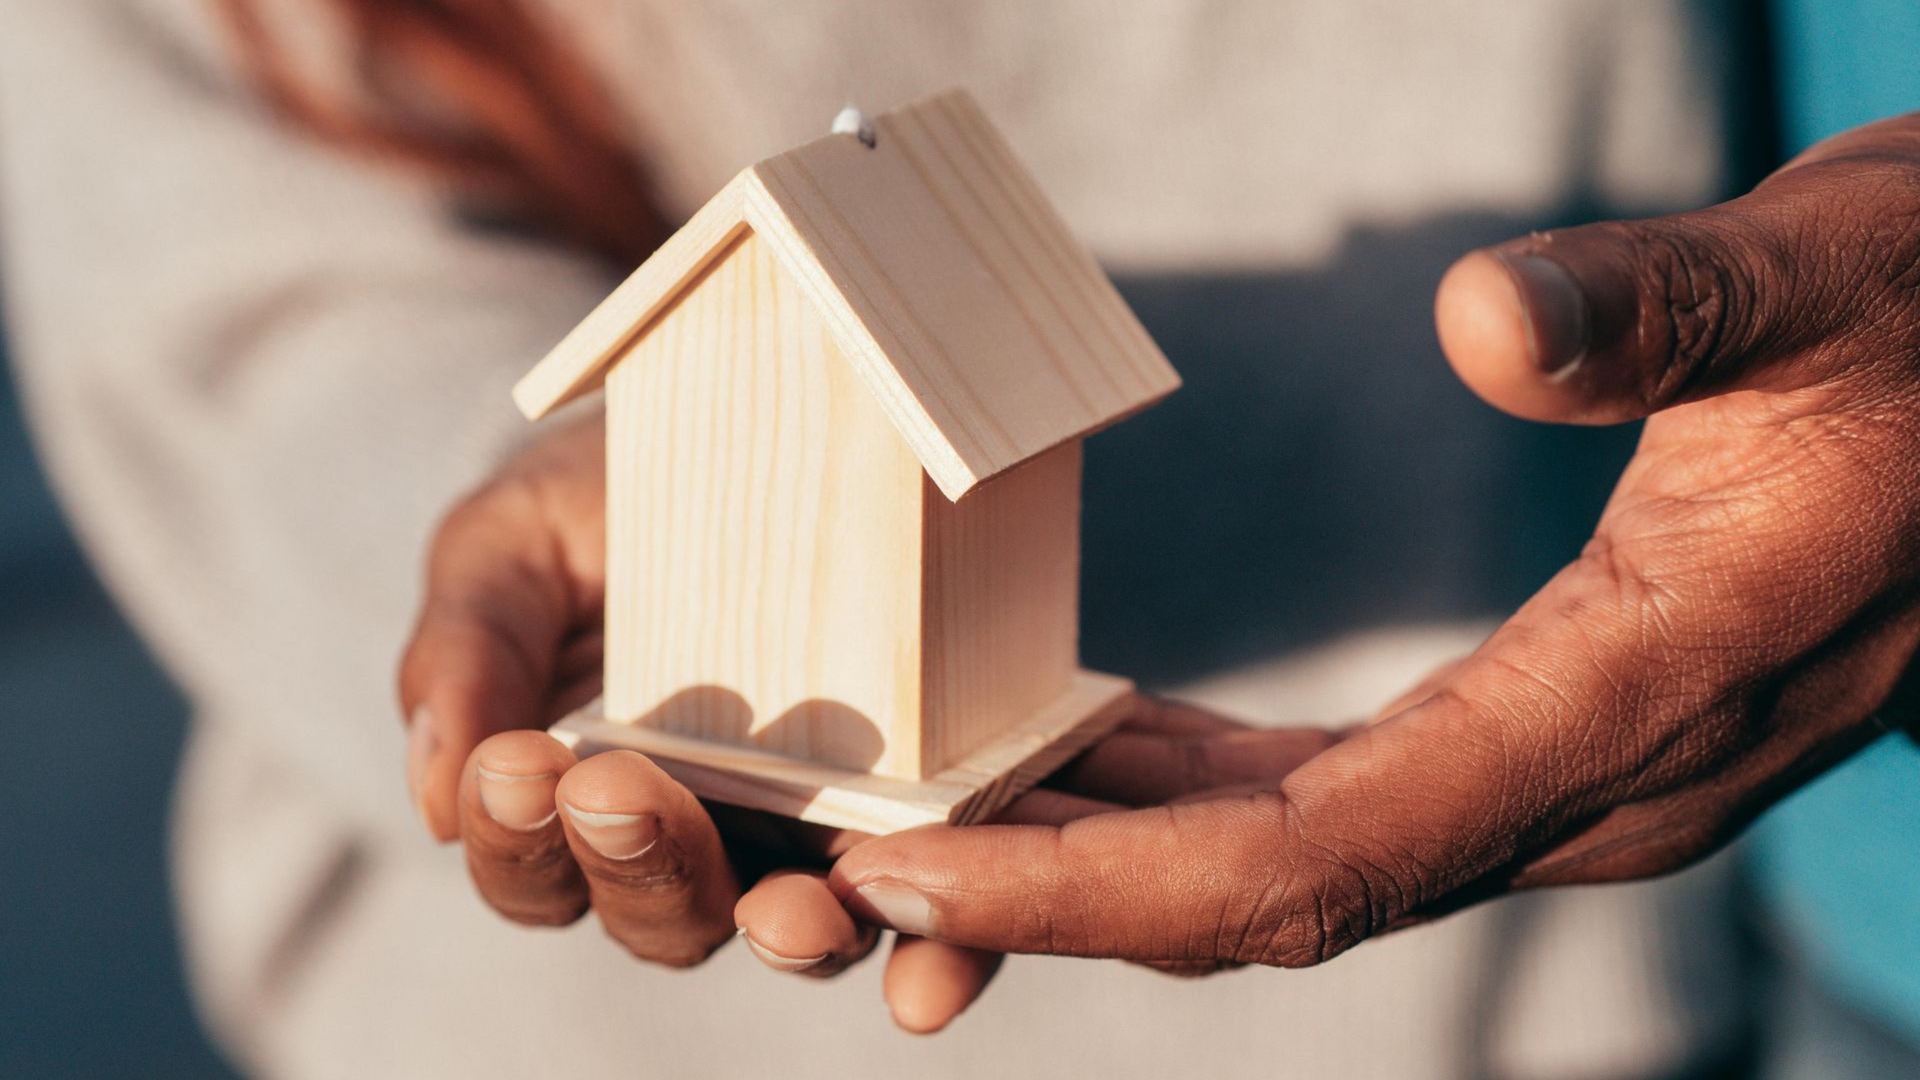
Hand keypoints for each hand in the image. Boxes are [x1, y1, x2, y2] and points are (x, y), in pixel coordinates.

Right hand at [395, 414, 1284, 1028]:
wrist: (756, 411)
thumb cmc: (607, 494)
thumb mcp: (515, 542)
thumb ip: (466, 651)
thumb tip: (435, 793)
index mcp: (583, 801)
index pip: (535, 870)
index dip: (517, 837)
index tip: (517, 764)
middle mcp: (702, 840)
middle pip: (662, 914)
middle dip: (640, 866)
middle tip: (619, 791)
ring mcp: (817, 829)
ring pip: (798, 926)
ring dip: (792, 932)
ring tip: (794, 910)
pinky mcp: (928, 805)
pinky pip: (939, 894)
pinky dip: (942, 946)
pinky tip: (936, 967)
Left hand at [827, 114, 1919, 966]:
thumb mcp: (1825, 273)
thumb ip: (1666, 311)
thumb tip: (1482, 319)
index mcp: (1635, 697)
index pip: (1319, 856)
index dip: (1102, 884)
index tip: (918, 864)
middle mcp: (1590, 786)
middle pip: (1275, 897)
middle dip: (1060, 895)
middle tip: (859, 862)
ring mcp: (1567, 775)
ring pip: (1297, 863)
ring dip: (1114, 854)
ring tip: (940, 809)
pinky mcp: (1544, 730)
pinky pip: (1340, 799)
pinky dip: (1199, 794)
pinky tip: (1097, 746)